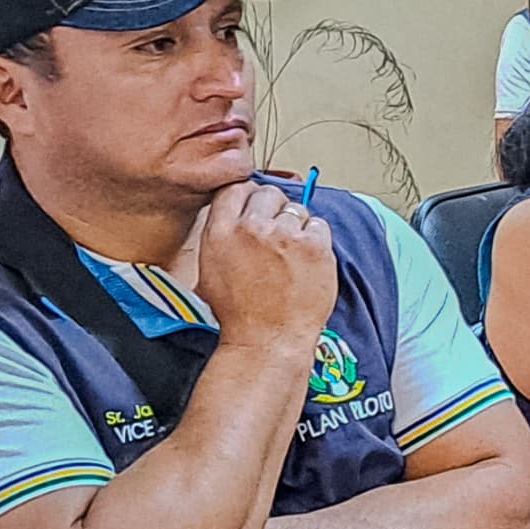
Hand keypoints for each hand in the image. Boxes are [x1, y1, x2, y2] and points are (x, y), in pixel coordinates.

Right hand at [190, 179, 338, 356]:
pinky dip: (316, 239)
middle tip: (276, 234)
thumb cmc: (239, 313)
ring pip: (296, 208)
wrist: (268, 340)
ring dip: (296, 225)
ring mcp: (285, 236)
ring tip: (291, 254)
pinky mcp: (315, 246)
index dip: (248, 196)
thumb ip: (221, 235)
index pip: (236, 188)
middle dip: (273, 208)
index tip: (255, 207)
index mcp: (221, 232)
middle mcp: (252, 228)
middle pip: (268, 193)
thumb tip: (237, 213)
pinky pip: (319, 225)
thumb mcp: (210, 270)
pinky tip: (307, 261)